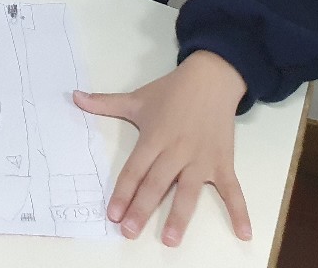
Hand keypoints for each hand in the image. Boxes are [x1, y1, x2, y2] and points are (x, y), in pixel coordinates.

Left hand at [74, 50, 250, 246]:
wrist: (211, 78)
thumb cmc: (172, 91)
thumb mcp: (137, 98)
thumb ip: (105, 103)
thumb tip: (74, 96)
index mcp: (154, 138)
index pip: (135, 170)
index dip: (122, 192)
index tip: (112, 214)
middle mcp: (176, 151)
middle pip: (156, 184)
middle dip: (142, 209)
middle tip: (130, 232)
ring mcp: (201, 159)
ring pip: (189, 191)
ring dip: (180, 216)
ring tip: (169, 239)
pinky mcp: (223, 162)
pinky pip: (233, 190)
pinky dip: (240, 211)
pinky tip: (244, 233)